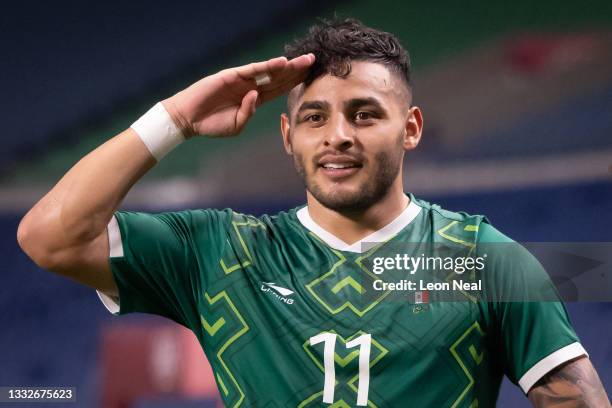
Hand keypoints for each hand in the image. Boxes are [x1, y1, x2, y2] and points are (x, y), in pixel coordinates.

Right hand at [162, 54, 314, 137]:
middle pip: (279, 77)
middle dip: (297, 70)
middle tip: (315, 61)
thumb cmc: (211, 124)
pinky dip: (267, 66)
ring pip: (270, 71)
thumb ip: (249, 112)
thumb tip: (256, 96)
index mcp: (255, 99)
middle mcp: (251, 87)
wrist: (189, 120)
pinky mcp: (231, 75)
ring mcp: (242, 80)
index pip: (280, 88)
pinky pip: (252, 70)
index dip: (295, 82)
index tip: (312, 76)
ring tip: (305, 60)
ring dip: (288, 65)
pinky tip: (281, 62)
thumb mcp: (237, 125)